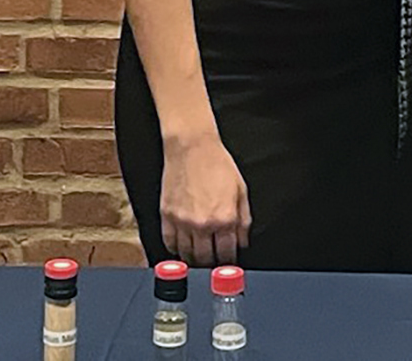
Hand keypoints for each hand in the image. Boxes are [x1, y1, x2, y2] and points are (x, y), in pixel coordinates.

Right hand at [159, 134, 250, 265]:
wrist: (192, 147)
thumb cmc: (217, 164)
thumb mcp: (241, 190)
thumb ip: (244, 220)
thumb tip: (243, 242)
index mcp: (225, 218)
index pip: (227, 254)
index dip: (229, 262)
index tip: (228, 262)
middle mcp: (203, 224)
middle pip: (206, 259)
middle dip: (212, 263)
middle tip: (213, 261)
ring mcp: (182, 222)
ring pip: (186, 255)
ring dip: (193, 259)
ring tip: (198, 256)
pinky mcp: (167, 216)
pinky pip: (169, 243)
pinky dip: (175, 249)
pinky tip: (182, 247)